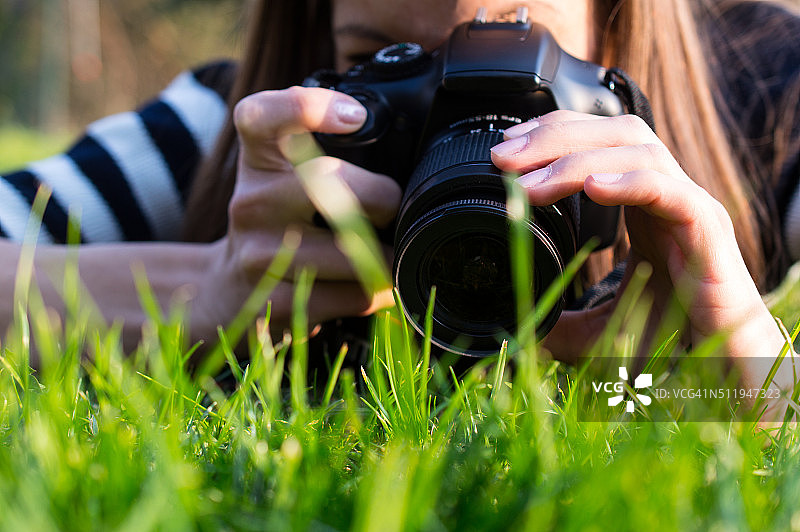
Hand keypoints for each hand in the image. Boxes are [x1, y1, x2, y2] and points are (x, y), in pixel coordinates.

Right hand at [194, 87, 400, 337]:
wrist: (232, 290)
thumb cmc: (280, 224)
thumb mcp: (286, 177)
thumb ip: (325, 151)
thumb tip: (411, 159)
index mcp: (259, 160)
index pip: (262, 117)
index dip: (308, 107)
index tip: (356, 117)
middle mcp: (252, 202)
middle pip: (328, 183)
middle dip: (381, 198)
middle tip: (390, 210)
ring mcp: (260, 254)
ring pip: (353, 250)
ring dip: (388, 254)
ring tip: (384, 252)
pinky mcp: (277, 301)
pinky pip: (355, 294)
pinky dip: (379, 290)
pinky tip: (373, 285)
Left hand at [490, 110, 779, 361]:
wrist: (733, 363)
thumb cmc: (674, 336)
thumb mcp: (601, 329)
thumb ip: (563, 324)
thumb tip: (522, 335)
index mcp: (642, 203)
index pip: (599, 141)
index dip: (552, 134)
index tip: (505, 150)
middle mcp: (666, 193)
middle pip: (614, 132)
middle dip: (554, 137)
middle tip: (502, 159)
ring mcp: (688, 205)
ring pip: (638, 151)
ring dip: (575, 160)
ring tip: (527, 186)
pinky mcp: (706, 229)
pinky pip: (669, 190)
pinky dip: (628, 183)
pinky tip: (590, 189)